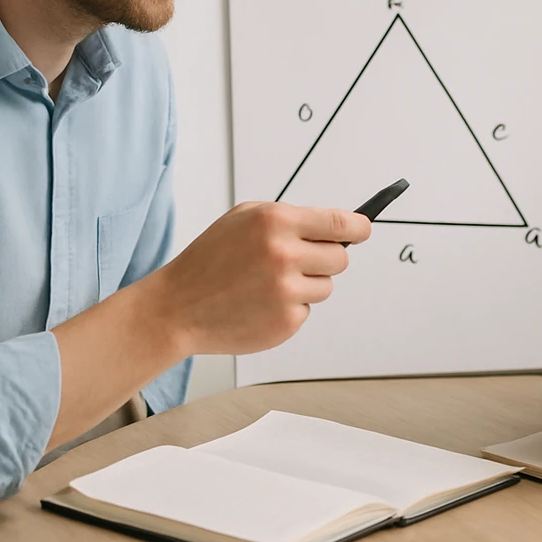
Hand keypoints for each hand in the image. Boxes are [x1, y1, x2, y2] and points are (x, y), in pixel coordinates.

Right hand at [147, 201, 370, 355]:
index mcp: (276, 222)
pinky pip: (307, 311)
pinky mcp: (285, 322)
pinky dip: (290, 308)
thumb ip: (291, 218)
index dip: (359, 227)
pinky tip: (260, 304)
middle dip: (327, 258)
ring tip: (268, 284)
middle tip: (299, 261)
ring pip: (326, 286)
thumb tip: (339, 227)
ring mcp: (286, 292)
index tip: (365, 229)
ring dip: (306, 285)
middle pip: (340, 257)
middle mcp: (284, 254)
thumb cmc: (210, 259)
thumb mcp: (244, 219)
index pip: (340, 222)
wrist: (176, 307)